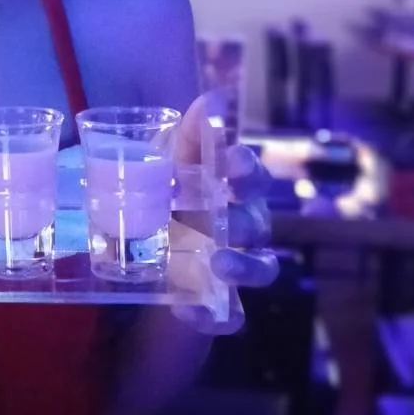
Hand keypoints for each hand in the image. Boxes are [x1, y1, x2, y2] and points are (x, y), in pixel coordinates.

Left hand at [171, 93, 278, 335]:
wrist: (152, 273)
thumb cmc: (170, 209)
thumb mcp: (168, 172)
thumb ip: (187, 139)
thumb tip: (211, 97)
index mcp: (231, 193)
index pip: (251, 176)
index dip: (247, 169)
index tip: (232, 164)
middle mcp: (243, 230)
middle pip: (259, 222)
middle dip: (245, 219)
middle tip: (224, 221)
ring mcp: (236, 270)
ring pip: (262, 268)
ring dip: (244, 266)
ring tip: (218, 264)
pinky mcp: (223, 308)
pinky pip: (232, 317)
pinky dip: (214, 316)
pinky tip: (189, 311)